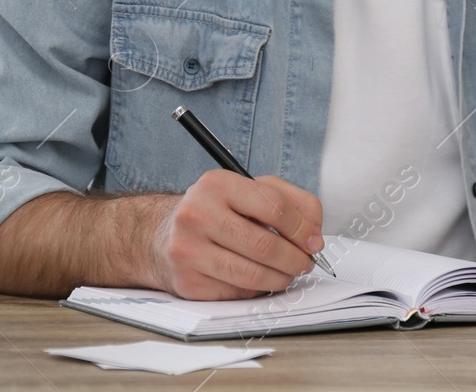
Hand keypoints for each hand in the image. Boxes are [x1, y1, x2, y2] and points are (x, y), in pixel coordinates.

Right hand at [144, 169, 324, 300]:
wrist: (160, 235)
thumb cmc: (216, 211)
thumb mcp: (249, 190)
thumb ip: (291, 201)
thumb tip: (314, 234)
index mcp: (217, 185)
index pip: (274, 207)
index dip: (302, 228)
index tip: (315, 241)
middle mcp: (197, 214)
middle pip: (266, 245)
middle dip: (296, 259)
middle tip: (306, 262)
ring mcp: (189, 250)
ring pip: (254, 274)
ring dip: (282, 278)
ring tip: (289, 273)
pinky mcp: (188, 282)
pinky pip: (238, 292)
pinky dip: (257, 288)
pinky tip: (259, 278)